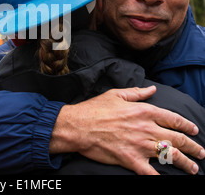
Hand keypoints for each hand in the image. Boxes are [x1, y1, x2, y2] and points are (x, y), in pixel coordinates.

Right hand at [49, 86, 204, 174]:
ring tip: (193, 168)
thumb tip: (152, 89)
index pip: (172, 119)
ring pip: (170, 155)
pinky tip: (168, 180)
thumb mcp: (115, 94)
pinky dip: (161, 178)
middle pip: (176, 138)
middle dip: (192, 146)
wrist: (78, 126)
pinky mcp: (131, 160)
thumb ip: (137, 93)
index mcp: (143, 111)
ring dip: (185, 162)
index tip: (194, 130)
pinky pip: (151, 173)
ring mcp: (139, 145)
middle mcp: (146, 128)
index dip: (186, 125)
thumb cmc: (95, 109)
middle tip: (201, 152)